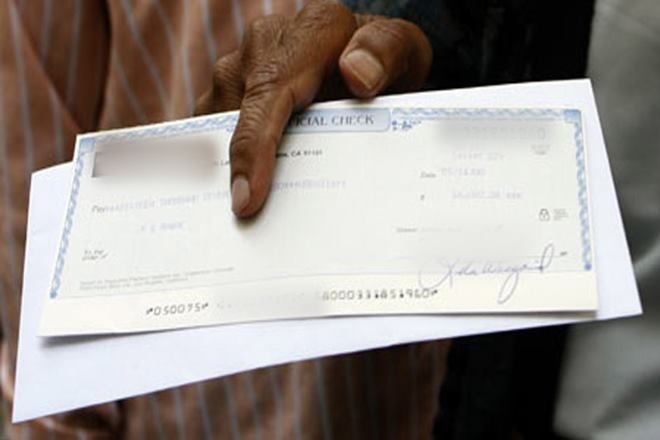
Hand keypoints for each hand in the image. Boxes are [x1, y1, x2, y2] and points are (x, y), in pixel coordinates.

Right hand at [195, 0, 431, 217]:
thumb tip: (358, 74)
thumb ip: (387, 50)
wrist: (367, 58)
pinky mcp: (227, 91)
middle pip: (236, 116)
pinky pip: (212, 132)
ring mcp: (240, 67)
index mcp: (307, 32)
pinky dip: (223, 163)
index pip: (270, 89)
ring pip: (217, 128)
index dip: (253, 145)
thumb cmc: (384, 62)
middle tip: (247, 225)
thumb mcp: (403, 50)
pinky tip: (241, 191)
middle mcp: (264, 44)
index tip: (246, 198)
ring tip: (245, 213)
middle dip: (235, 171)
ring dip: (226, 170)